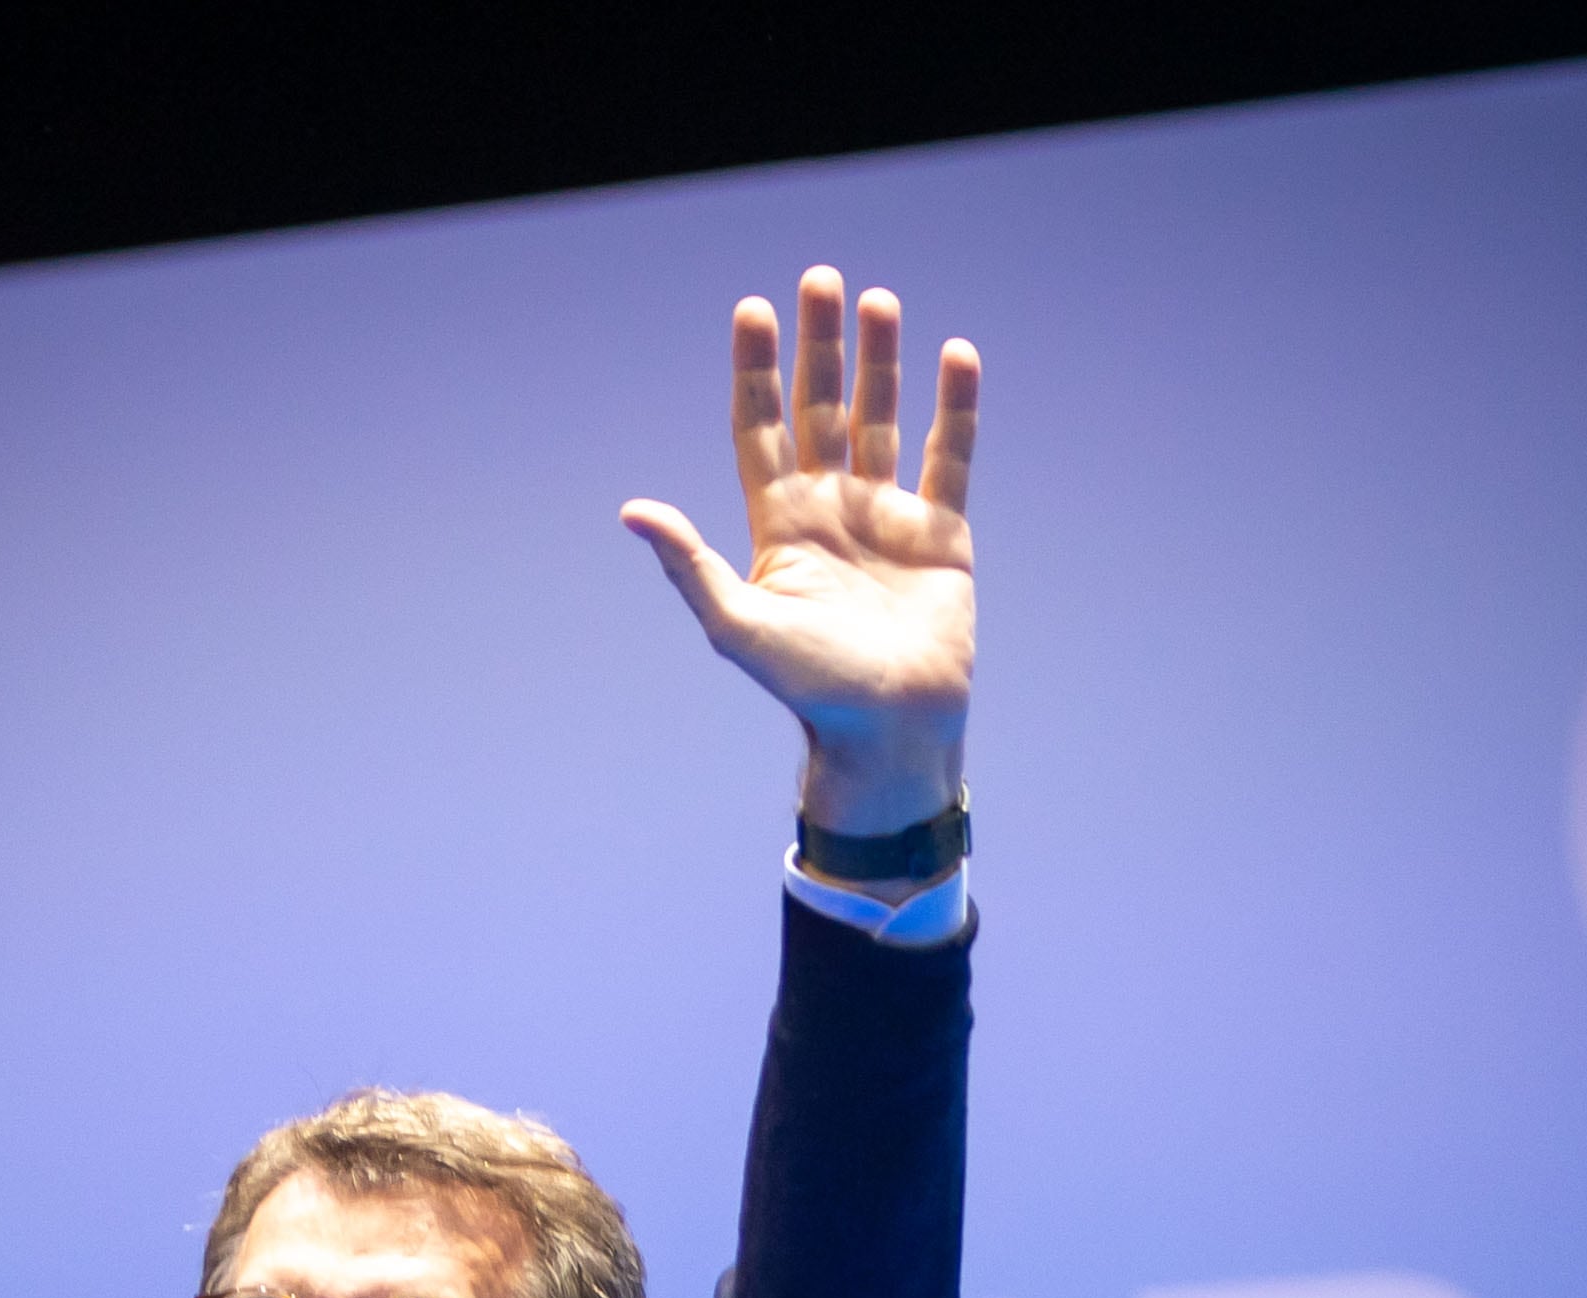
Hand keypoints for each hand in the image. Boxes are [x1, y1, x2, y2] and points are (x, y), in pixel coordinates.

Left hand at [622, 268, 978, 838]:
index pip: (763, 428)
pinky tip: (954, 355)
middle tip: (819, 279)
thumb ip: (690, 565)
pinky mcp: (941, 532)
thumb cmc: (810, 689)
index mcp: (779, 525)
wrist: (890, 728)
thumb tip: (632, 510)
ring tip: (879, 299)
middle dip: (819, 345)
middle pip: (821, 407)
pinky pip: (950, 455)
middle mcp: (830, 508)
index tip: (752, 309)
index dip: (757, 370)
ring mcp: (887, 515)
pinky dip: (953, 407)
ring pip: (881, 418)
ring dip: (880, 361)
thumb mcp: (738, 626)